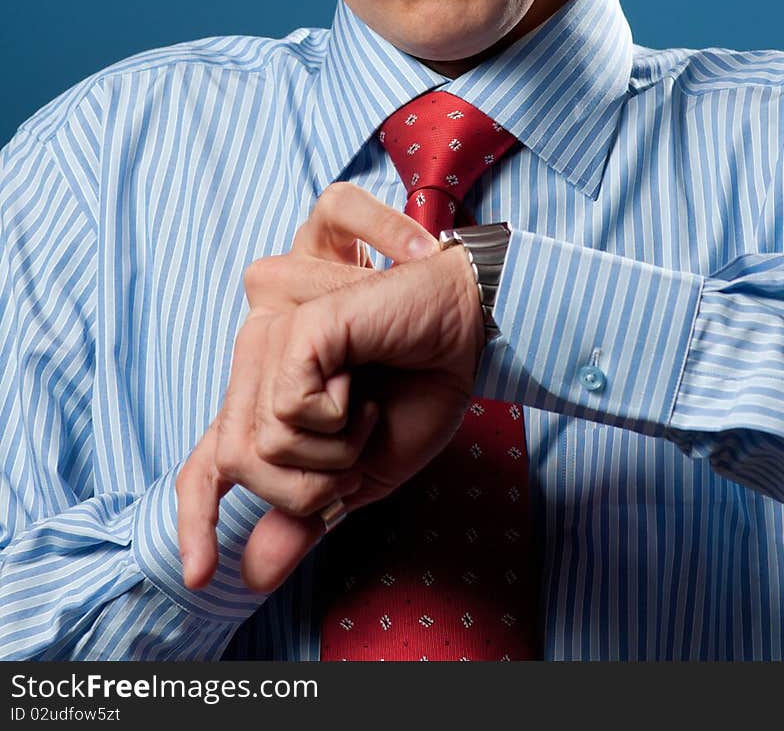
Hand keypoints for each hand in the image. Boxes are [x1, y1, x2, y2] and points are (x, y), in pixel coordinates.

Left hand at [176, 184, 482, 593]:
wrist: (466, 333)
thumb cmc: (420, 386)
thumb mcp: (363, 472)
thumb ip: (306, 514)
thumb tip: (253, 576)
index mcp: (265, 395)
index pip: (206, 462)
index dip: (196, 518)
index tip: (201, 576)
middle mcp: (255, 358)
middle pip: (235, 462)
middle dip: (305, 486)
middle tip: (358, 450)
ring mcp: (270, 336)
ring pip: (263, 443)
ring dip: (332, 449)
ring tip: (367, 407)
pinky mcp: (295, 327)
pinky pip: (289, 409)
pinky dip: (339, 417)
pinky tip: (364, 379)